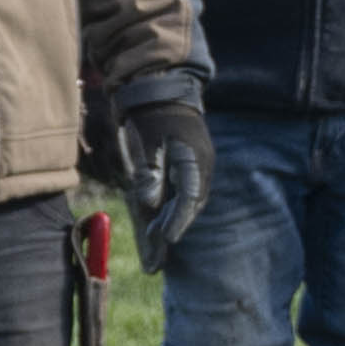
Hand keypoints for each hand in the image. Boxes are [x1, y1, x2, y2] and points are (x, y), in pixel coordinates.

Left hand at [115, 94, 212, 273]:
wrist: (157, 86)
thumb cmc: (151, 112)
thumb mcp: (146, 140)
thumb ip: (149, 173)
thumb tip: (149, 203)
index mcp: (194, 159)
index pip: (190, 197)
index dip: (178, 220)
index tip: (165, 239)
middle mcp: (198, 167)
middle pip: (188, 206)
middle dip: (172, 230)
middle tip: (156, 259)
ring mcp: (191, 167)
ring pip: (183, 203)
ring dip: (168, 224)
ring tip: (154, 251)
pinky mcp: (182, 166)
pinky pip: (178, 195)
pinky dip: (167, 212)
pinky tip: (156, 228)